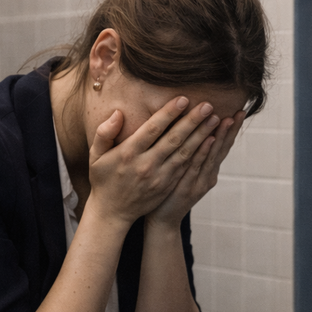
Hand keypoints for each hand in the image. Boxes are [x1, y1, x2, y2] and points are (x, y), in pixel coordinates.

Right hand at [86, 97, 222, 228]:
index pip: (152, 129)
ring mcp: (159, 177)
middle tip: (208, 105)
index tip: (183, 98)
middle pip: (173, 139)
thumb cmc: (104, 179)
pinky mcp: (167, 186)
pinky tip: (211, 141)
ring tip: (215, 119)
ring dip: (201, 135)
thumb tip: (119, 113)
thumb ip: (104, 133)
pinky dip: (200, 153)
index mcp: (128, 154)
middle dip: (192, 121)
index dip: (169, 113)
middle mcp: (146, 165)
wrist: (112, 212)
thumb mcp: (96, 156)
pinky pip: (186, 166)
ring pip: (184, 153)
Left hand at [147, 108, 245, 228]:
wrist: (162, 220)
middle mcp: (208, 175)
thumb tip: (191, 128)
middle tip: (241, 111)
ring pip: (212, 156)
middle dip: (231, 130)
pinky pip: (196, 167)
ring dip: (220, 137)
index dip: (231, 129)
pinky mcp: (188, 189)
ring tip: (227, 118)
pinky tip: (209, 139)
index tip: (240, 110)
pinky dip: (204, 153)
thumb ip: (189, 152)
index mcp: (208, 170)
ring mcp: (199, 183)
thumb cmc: (169, 192)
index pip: (222, 145)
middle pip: (222, 149)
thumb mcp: (183, 170)